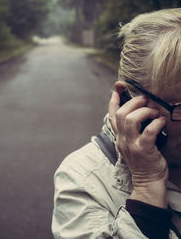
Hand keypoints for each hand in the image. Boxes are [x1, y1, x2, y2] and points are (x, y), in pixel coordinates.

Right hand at [109, 92, 167, 207]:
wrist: (147, 182)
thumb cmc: (143, 161)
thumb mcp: (132, 145)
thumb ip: (131, 131)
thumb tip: (137, 114)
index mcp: (120, 137)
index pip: (112, 117)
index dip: (113, 102)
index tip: (117, 91)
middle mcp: (123, 139)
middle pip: (121, 114)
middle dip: (133, 102)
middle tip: (145, 100)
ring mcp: (132, 145)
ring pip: (131, 120)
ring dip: (144, 111)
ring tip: (154, 112)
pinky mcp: (144, 150)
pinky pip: (149, 131)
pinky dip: (156, 123)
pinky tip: (161, 122)